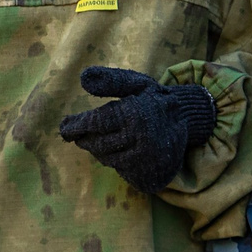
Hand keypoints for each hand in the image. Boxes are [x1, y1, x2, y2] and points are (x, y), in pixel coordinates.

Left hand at [58, 67, 218, 195]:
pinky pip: (120, 169)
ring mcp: (145, 160)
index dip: (76, 126)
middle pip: (98, 144)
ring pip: (106, 158)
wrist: (186, 121)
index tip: (64, 127)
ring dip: (97, 149)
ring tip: (97, 138)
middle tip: (76, 134)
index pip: (97, 123)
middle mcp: (141, 140)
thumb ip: (110, 80)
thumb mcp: (136, 82)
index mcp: (136, 115)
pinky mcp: (148, 173)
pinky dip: (113, 159)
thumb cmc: (154, 99)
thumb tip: (82, 78)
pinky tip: (116, 148)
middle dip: (83, 138)